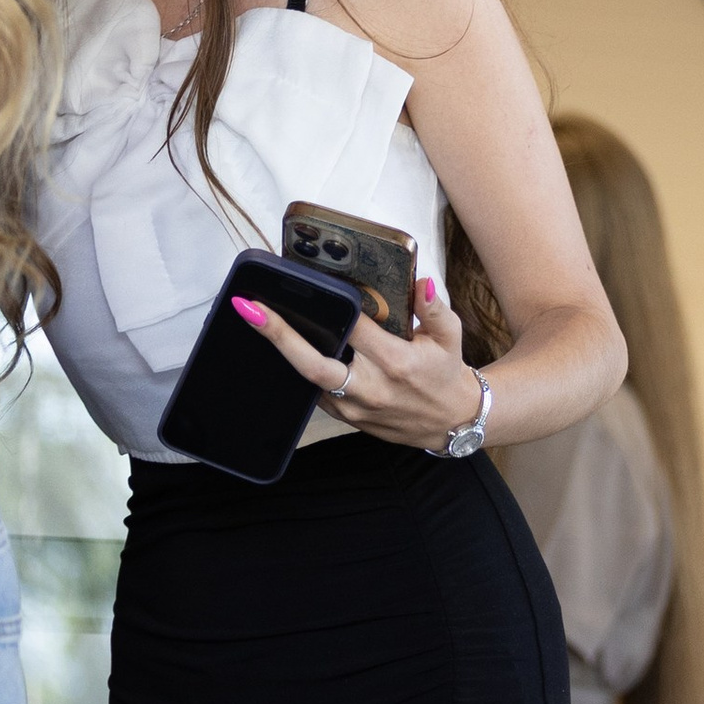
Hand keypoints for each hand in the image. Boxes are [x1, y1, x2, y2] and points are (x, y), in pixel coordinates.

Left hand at [230, 276, 485, 450]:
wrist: (453, 423)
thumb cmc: (447, 374)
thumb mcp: (450, 336)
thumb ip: (433, 308)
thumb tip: (421, 283)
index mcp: (396, 362)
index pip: (354, 327)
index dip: (333, 303)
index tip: (308, 281)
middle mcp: (371, 387)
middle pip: (315, 363)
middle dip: (279, 335)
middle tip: (250, 309)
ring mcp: (356, 408)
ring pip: (309, 381)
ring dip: (283, 353)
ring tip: (257, 320)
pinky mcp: (349, 419)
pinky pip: (317, 395)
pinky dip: (302, 372)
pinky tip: (286, 348)